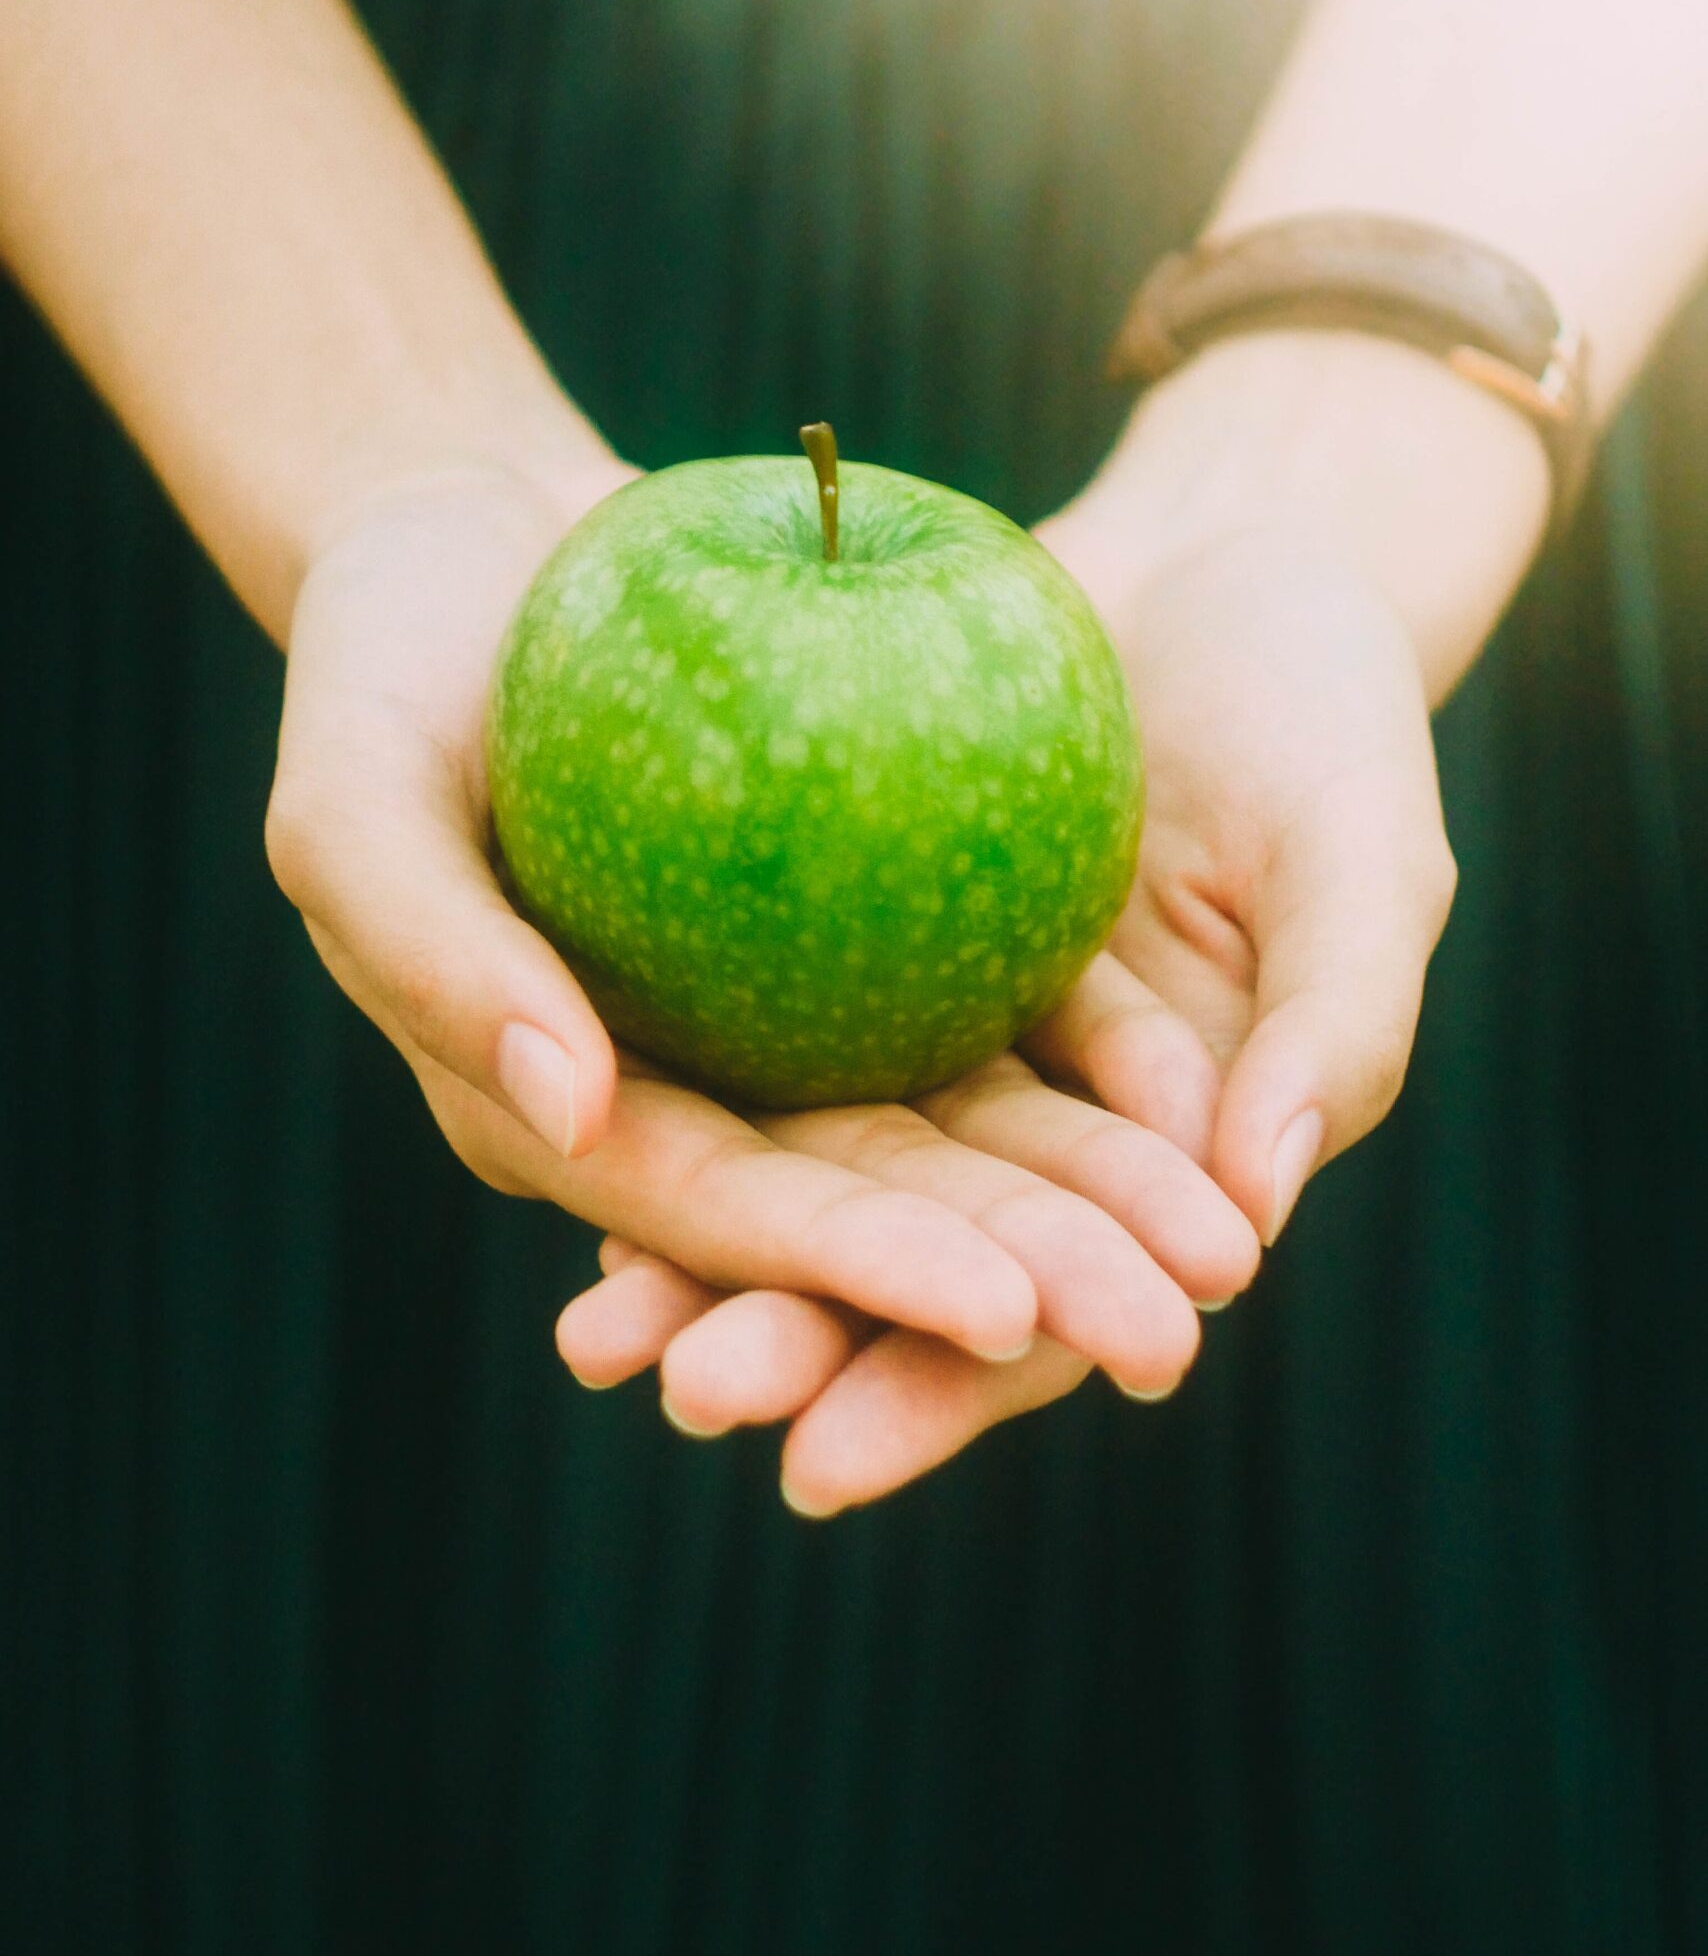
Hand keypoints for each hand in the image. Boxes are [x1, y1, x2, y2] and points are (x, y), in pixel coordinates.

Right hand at [265, 457, 1253, 1366]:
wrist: (470, 531)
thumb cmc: (381, 660)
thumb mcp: (353, 797)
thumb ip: (436, 956)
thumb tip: (570, 1114)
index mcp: (559, 1109)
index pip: (719, 1213)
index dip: (858, 1274)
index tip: (1006, 1314)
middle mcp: (681, 1090)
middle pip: (860, 1200)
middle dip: (1017, 1280)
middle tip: (1174, 1338)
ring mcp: (774, 1013)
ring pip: (947, 1123)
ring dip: (1084, 1197)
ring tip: (1225, 1257)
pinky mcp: (848, 922)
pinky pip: (979, 994)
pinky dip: (1084, 1053)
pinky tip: (1200, 1094)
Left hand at [560, 512, 1454, 1511]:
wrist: (1228, 556)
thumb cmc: (1328, 708)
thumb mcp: (1368, 857)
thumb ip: (1337, 1029)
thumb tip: (1258, 1211)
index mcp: (1162, 1162)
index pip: (1045, 1317)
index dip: (938, 1395)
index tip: (820, 1465)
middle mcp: (1033, 1120)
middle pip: (900, 1261)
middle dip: (789, 1341)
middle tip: (677, 1392)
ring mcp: (943, 1026)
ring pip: (815, 1164)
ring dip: (709, 1253)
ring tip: (593, 1333)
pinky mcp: (867, 926)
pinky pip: (770, 1024)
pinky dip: (687, 1084)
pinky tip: (579, 1125)